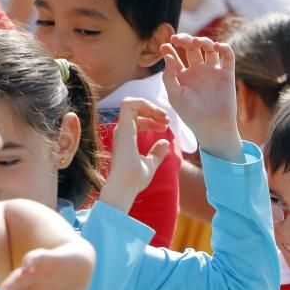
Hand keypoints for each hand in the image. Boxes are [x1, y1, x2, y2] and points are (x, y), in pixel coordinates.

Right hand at [100, 98, 171, 212]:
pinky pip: (129, 104)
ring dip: (151, 106)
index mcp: (127, 138)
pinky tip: (158, 115)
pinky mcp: (123, 127)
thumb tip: (165, 142)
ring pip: (132, 103)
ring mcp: (121, 128)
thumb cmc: (134, 180)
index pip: (138, 120)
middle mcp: (122, 131)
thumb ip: (157, 153)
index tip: (166, 126)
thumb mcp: (150, 164)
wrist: (126, 186)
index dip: (153, 120)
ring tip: (165, 117)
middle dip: (154, 111)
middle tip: (168, 119)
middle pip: (136, 110)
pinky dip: (145, 104)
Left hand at [161, 34, 243, 162]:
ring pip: (209, 48)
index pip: (176, 56)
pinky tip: (217, 47)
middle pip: (192, 47)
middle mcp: (198, 71)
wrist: (213, 127)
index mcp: (183, 75)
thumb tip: (167, 54)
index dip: (170, 48)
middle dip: (185, 39)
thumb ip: (169, 76)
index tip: (166, 46)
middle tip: (179, 39)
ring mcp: (213, 71)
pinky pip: (228, 56)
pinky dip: (224, 48)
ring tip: (197, 42)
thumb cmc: (191, 115)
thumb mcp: (175, 96)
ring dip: (203, 40)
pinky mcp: (227, 74)